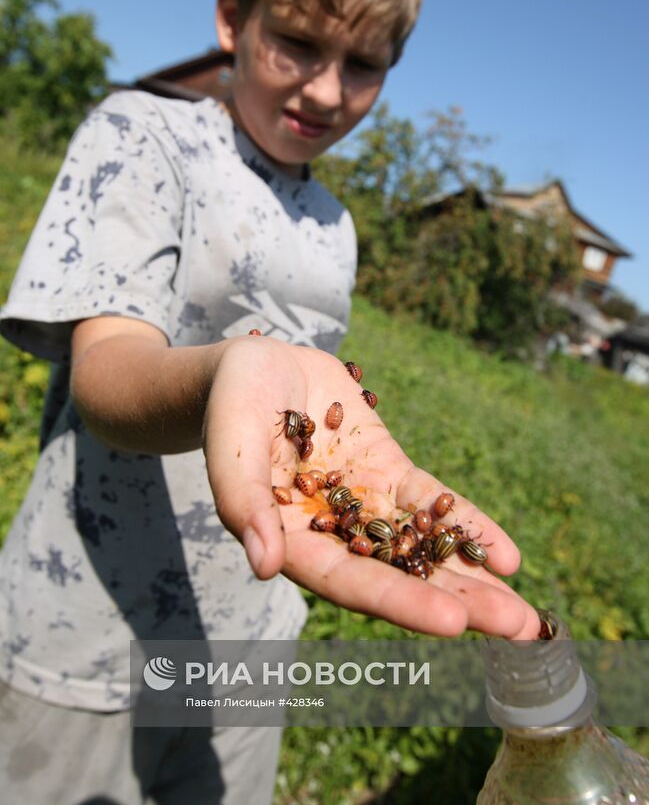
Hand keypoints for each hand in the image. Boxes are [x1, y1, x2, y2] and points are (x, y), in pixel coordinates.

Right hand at [203, 335, 539, 639]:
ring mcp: (365, 502)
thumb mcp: (231, 447)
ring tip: (524, 612)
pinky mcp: (386, 470)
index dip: (400, 603)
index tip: (453, 624)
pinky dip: (465, 526)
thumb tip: (265, 567)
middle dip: (459, 604)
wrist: (254, 365)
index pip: (350, 581)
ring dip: (472, 577)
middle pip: (400, 576)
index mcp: (292, 540)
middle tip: (520, 629)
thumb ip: (244, 504)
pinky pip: (430, 503)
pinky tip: (506, 555)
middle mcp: (334, 533)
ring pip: (423, 547)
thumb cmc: (229, 406)